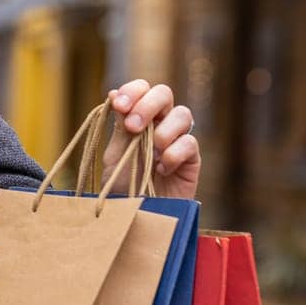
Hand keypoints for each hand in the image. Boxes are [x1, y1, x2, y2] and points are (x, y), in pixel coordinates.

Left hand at [101, 80, 199, 200]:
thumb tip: (114, 93)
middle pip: (164, 93)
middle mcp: (160, 123)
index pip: (142, 89)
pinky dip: (174, 153)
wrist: (137, 216)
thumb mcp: (115, 155)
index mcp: (139, 117)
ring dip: (163, 130)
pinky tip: (161, 169)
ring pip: (182, 114)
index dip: (133, 91)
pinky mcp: (192, 159)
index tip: (119, 105)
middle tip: (133, 127)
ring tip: (151, 151)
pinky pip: (190, 143)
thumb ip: (119, 127)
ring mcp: (177, 140)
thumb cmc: (123, 187)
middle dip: (147, 105)